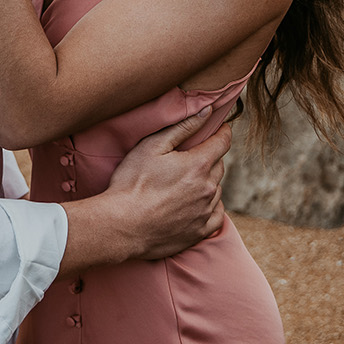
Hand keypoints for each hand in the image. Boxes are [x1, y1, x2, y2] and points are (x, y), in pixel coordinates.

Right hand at [105, 106, 230, 259]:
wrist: (121, 227)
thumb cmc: (132, 183)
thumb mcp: (152, 146)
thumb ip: (182, 127)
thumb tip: (206, 112)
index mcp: (198, 165)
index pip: (222, 142)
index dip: (222, 132)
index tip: (220, 128)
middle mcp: (208, 188)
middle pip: (219, 165)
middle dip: (209, 157)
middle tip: (192, 156)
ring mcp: (205, 212)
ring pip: (216, 189)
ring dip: (207, 182)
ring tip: (186, 182)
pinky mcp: (200, 231)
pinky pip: (216, 214)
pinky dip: (210, 206)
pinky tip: (197, 204)